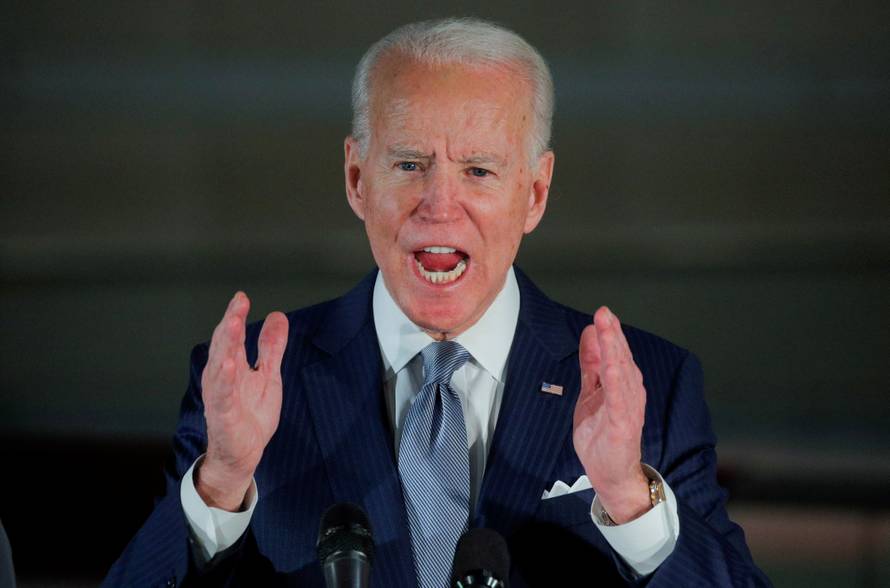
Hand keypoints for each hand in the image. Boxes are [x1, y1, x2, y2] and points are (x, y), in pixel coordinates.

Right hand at [196, 292, 288, 510]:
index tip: (242, 296)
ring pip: (221, 365)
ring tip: (233, 323)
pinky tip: (230, 365)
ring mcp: (221, 395)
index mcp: (232, 365)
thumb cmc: (250, 414)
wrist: (243, 454)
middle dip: (231, 323)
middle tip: (239, 303)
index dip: (236, 315)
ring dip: (226, 344)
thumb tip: (278, 316)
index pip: (233, 335)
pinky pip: (223, 396)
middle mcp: (222, 377)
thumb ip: (271, 347)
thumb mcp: (268, 375)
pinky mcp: (224, 415)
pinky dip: (225, 380)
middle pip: (225, 345)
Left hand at [573, 306, 649, 523]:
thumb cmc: (603, 434)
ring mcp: (628, 408)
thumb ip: (591, 365)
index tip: (603, 313)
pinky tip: (612, 366)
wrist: (611, 474)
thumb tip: (589, 333)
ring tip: (607, 330)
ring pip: (622, 374)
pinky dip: (616, 381)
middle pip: (621, 358)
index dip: (610, 332)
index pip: (617, 353)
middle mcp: (629, 393)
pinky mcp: (623, 424)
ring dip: (615, 351)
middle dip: (612, 335)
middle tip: (604, 313)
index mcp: (622, 384)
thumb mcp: (590, 393)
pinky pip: (619, 399)